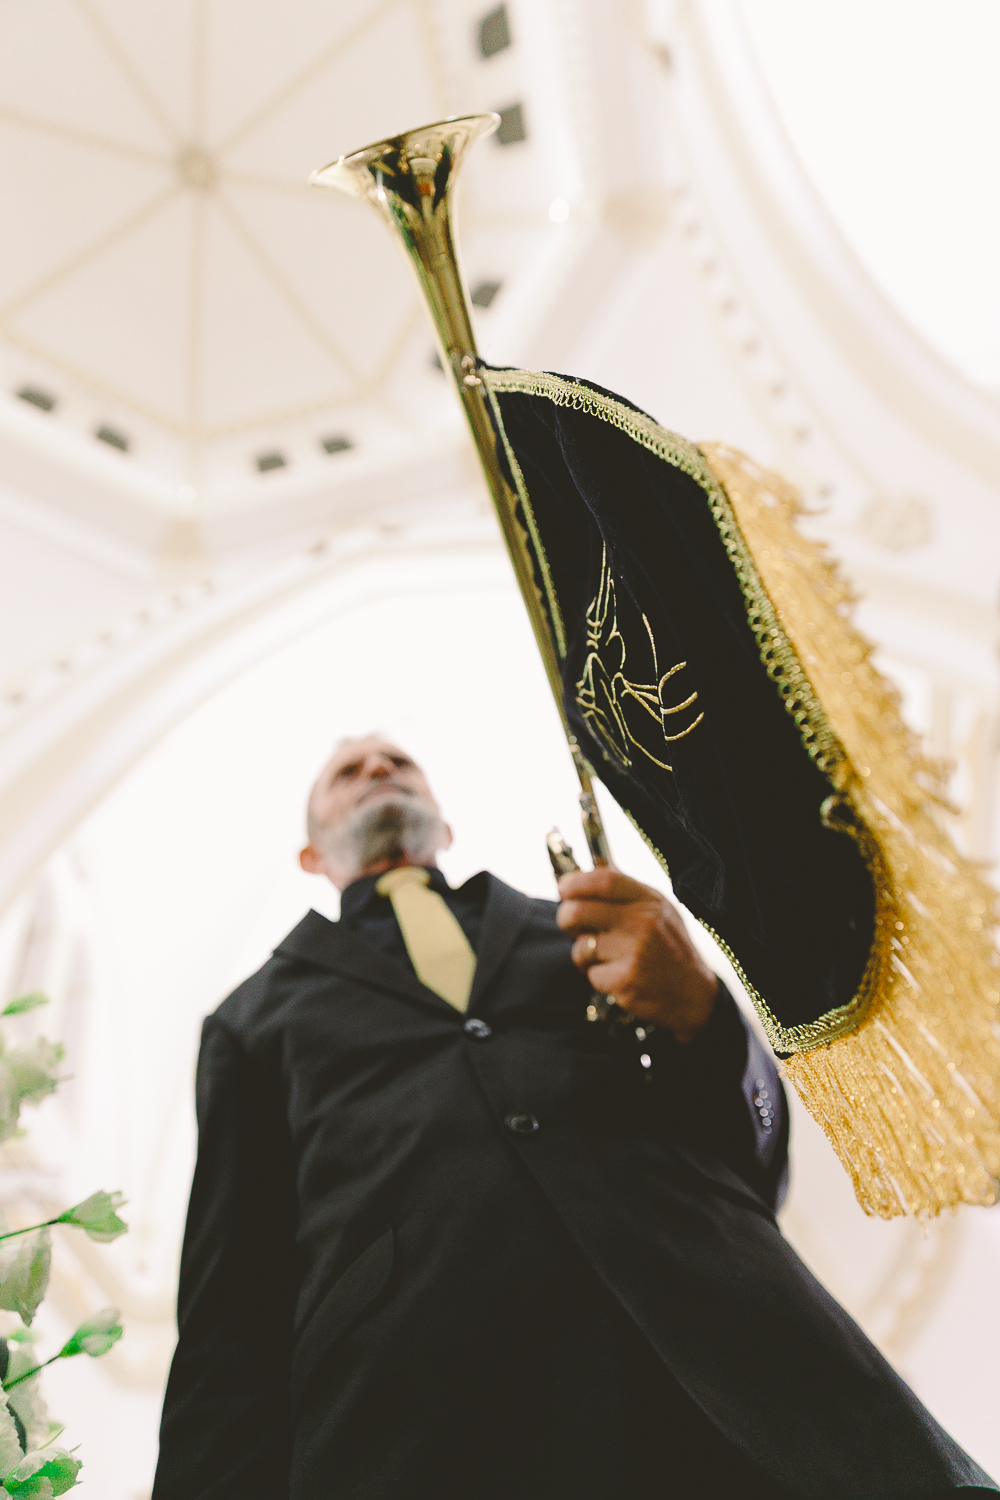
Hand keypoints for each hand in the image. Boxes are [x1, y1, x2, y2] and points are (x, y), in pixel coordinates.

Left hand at [557, 867, 718, 1042]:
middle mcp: (643, 923)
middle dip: (565, 919)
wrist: (694, 995)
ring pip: (581, 947)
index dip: (575, 882)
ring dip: (585, 955)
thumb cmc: (670, 949)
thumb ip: (627, 891)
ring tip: (606, 958)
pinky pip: (592, 975)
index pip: (604, 880)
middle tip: (571, 926)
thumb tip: (593, 866)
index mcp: (649, 901)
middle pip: (578, 911)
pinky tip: (618, 977)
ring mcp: (635, 953)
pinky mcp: (626, 982)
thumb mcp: (659, 910)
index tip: (563, 888)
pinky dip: (599, 978)